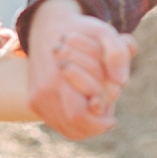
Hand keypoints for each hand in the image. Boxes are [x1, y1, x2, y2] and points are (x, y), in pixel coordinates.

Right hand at [27, 0, 135, 139]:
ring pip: (69, 130)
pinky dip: (78, 123)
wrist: (48, 27)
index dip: (103, 110)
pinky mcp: (34, 102)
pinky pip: (60, 125)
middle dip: (98, 121)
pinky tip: (87, 106)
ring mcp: (37, 98)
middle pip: (76, 125)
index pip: (83, 112)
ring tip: (98, 105)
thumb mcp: (104, 33)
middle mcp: (44, 90)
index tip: (112, 98)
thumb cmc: (81, 32)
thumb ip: (117, 53)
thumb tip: (122, 83)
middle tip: (108, 108)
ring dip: (89, 125)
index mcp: (58, 75)